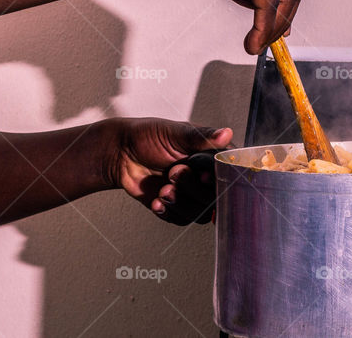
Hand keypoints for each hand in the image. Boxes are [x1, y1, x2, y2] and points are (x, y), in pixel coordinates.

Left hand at [111, 118, 231, 225]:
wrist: (121, 153)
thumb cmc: (148, 136)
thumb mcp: (176, 132)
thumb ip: (202, 137)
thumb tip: (226, 133)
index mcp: (212, 156)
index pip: (229, 173)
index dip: (218, 179)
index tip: (203, 176)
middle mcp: (206, 177)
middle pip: (215, 197)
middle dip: (192, 188)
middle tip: (173, 172)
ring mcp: (192, 193)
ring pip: (200, 213)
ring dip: (180, 202)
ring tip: (163, 189)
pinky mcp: (177, 207)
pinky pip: (182, 219)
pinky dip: (168, 212)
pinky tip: (155, 200)